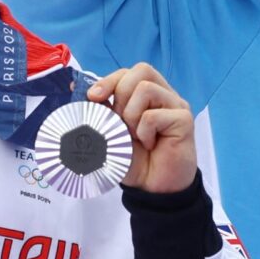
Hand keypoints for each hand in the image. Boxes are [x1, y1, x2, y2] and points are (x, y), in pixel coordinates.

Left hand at [88, 64, 196, 193]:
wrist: (153, 188)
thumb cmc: (135, 160)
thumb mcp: (109, 132)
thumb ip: (99, 109)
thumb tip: (76, 86)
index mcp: (147, 95)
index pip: (129, 72)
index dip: (109, 80)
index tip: (93, 97)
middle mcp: (164, 95)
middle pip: (141, 71)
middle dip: (121, 94)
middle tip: (118, 121)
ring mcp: (176, 106)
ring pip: (146, 89)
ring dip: (131, 115)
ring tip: (134, 136)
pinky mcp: (184, 119)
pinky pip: (154, 115)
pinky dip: (144, 131)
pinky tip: (150, 144)